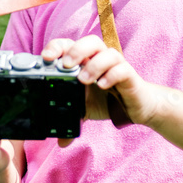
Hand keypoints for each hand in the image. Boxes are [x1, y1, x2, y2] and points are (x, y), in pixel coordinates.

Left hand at [42, 35, 161, 126]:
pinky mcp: (130, 76)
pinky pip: (122, 70)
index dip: (57, 47)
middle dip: (76, 50)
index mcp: (85, 61)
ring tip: (83, 80)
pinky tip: (102, 85)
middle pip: (90, 42)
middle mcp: (101, 59)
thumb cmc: (108, 101)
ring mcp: (116, 66)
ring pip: (108, 53)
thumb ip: (72, 119)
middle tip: (66, 65)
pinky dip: (112, 75)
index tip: (46, 58)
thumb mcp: (85, 109)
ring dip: (93, 65)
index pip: (70, 45)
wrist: (136, 108)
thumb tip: (61, 141)